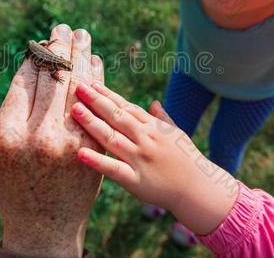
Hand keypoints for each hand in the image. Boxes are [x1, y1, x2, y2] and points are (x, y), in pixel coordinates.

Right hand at [0, 24, 103, 256]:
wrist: (45, 223)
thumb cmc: (5, 186)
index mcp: (8, 134)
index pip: (25, 80)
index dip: (36, 56)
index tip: (42, 41)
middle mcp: (39, 135)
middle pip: (54, 78)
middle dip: (61, 48)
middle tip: (67, 29)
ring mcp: (69, 142)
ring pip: (78, 87)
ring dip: (83, 57)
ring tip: (84, 37)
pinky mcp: (91, 148)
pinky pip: (97, 106)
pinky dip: (98, 82)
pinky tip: (97, 64)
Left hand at [71, 81, 237, 235]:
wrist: (198, 190)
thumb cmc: (187, 161)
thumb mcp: (177, 135)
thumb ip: (162, 119)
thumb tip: (153, 103)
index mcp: (153, 128)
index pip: (126, 107)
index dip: (108, 95)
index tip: (92, 84)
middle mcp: (145, 139)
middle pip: (116, 117)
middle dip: (96, 101)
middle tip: (78, 87)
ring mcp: (140, 159)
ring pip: (112, 137)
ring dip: (92, 123)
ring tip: (75, 110)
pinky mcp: (136, 180)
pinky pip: (113, 169)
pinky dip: (97, 161)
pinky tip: (81, 153)